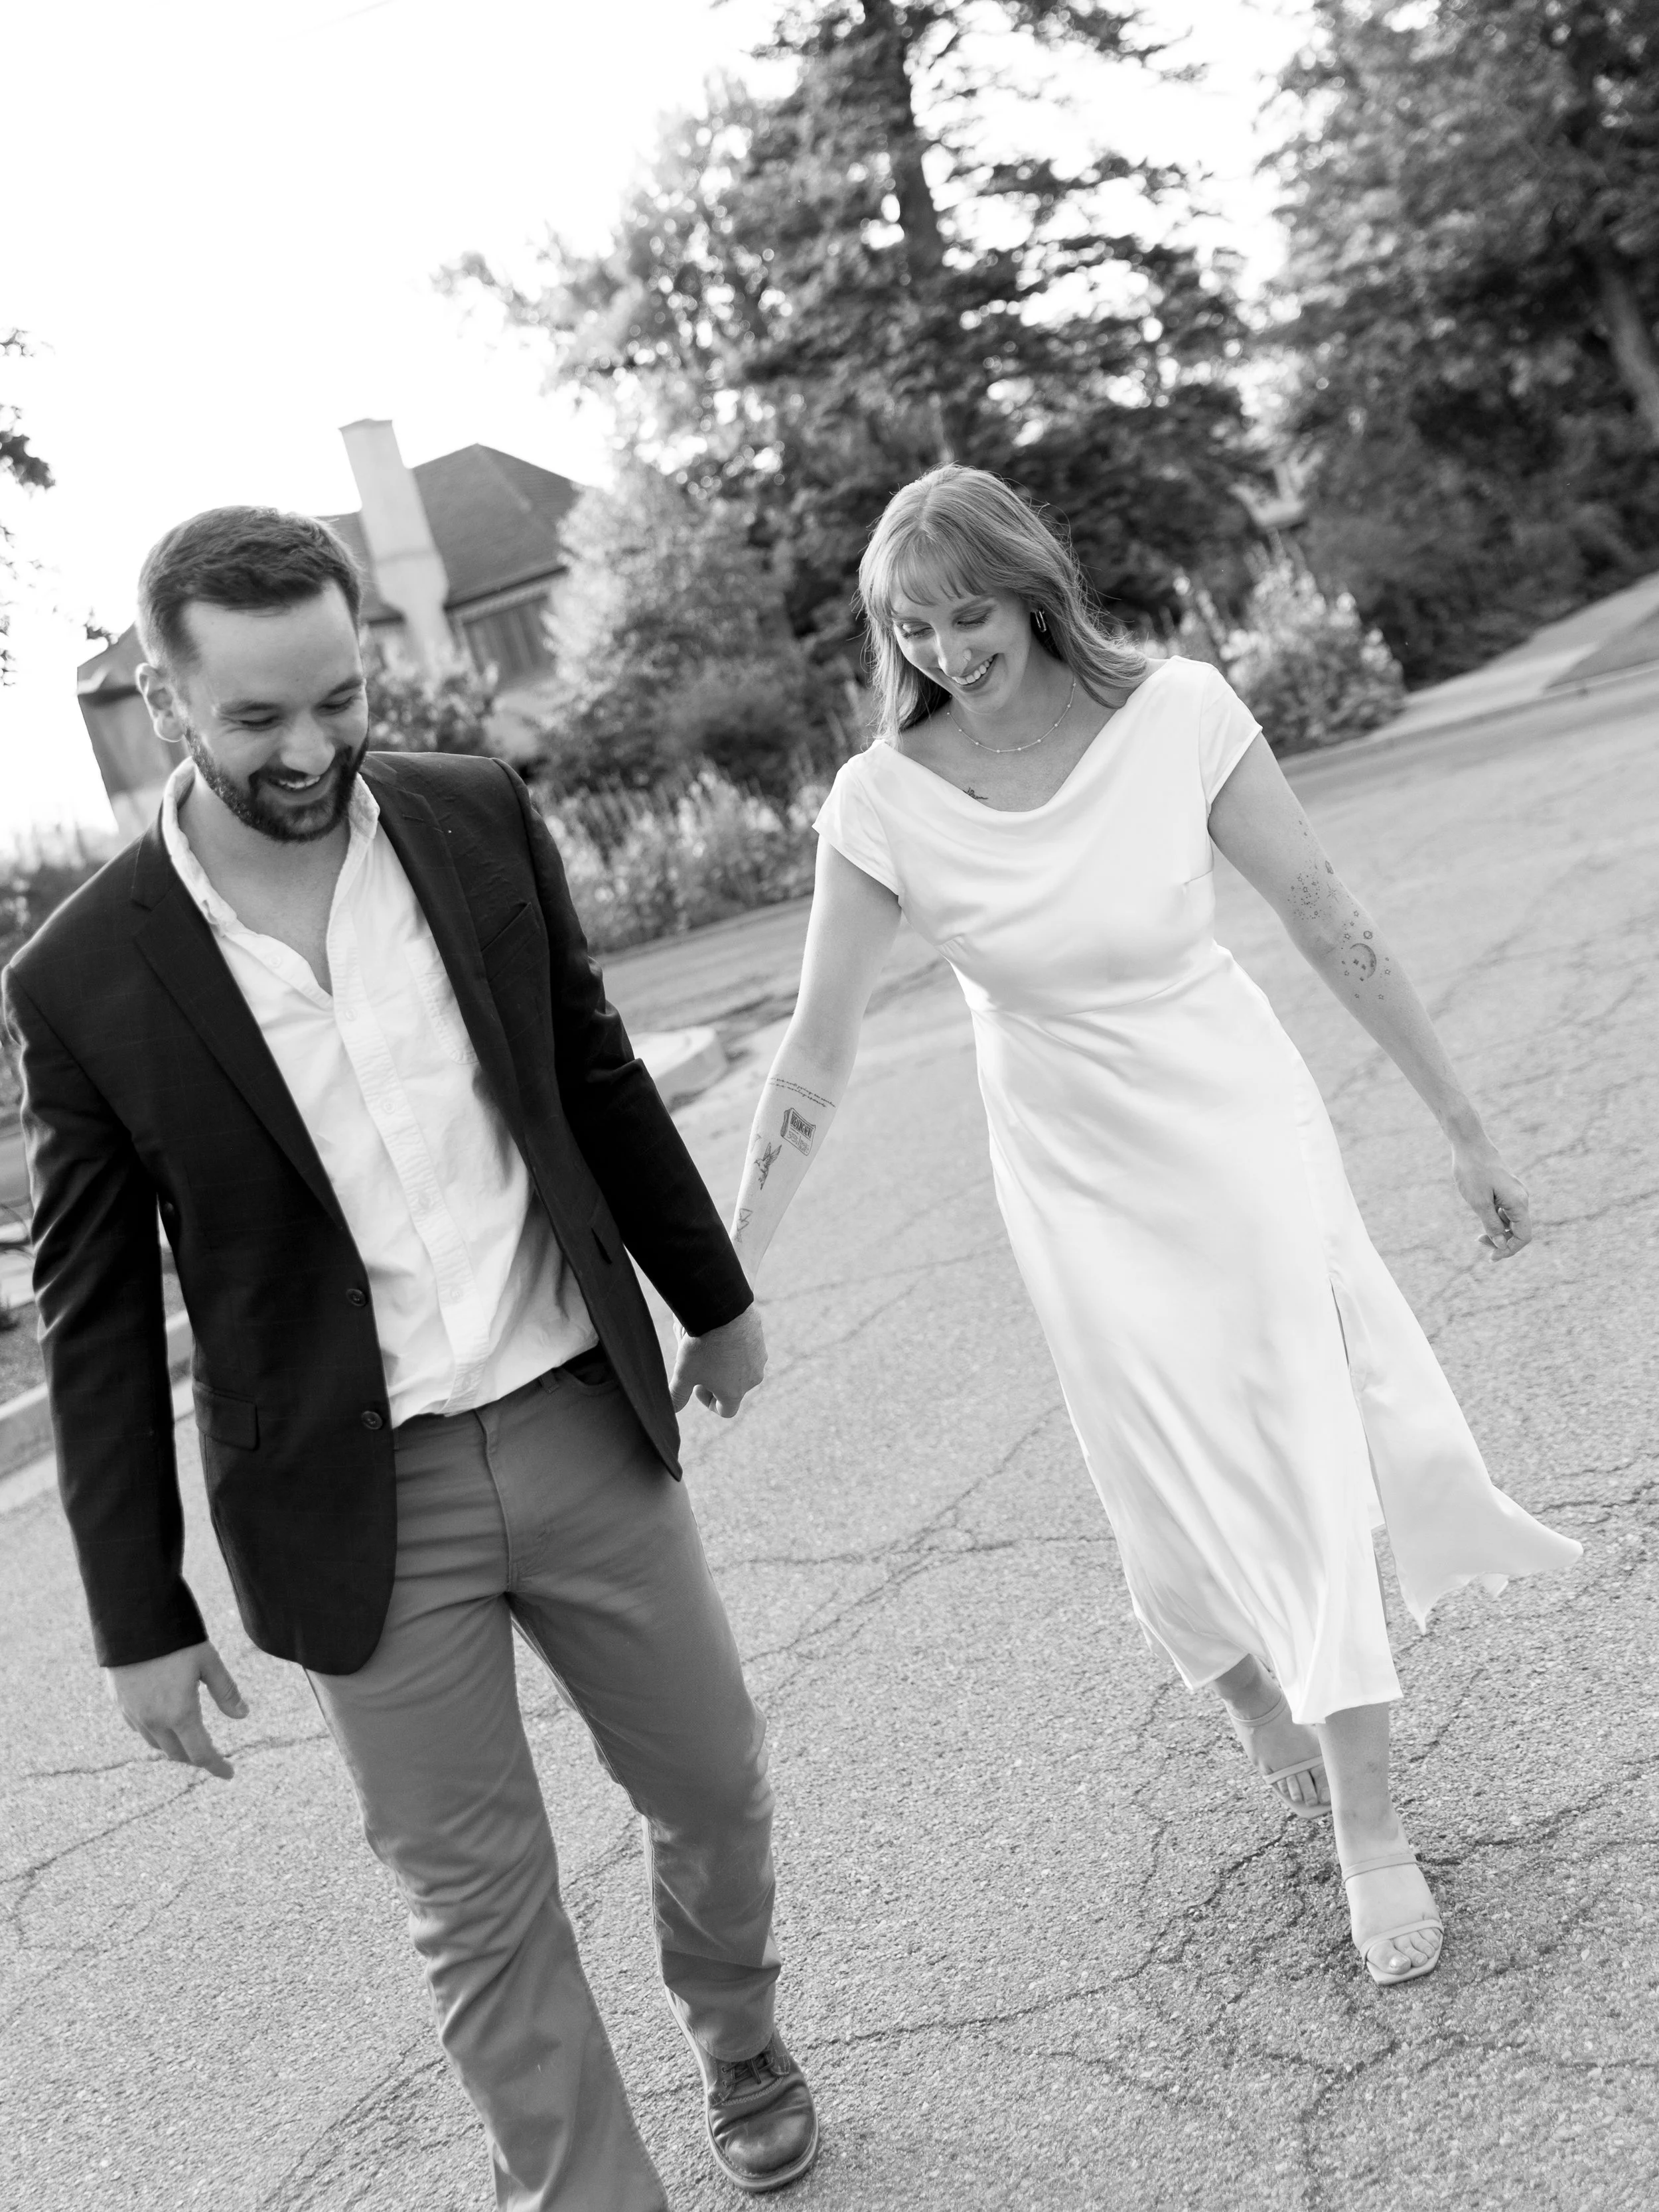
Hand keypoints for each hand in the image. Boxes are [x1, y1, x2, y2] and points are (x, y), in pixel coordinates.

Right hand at [104, 1640, 247, 1780]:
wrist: (130, 1620)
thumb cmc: (176, 1638)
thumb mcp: (209, 1661)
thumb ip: (226, 1691)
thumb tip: (243, 1716)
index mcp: (180, 1713)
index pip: (201, 1753)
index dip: (217, 1766)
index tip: (230, 1774)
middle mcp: (154, 1720)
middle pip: (178, 1753)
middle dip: (197, 1757)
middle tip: (212, 1755)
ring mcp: (133, 1714)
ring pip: (157, 1744)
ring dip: (175, 1747)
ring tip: (190, 1739)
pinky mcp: (120, 1704)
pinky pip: (140, 1729)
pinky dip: (156, 1733)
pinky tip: (164, 1722)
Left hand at [669, 1304, 766, 1418]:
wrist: (722, 1311)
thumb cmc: (702, 1346)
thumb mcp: (683, 1373)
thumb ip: (677, 1395)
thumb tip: (672, 1410)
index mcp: (735, 1392)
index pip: (726, 1410)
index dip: (708, 1402)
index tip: (696, 1386)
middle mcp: (753, 1378)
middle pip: (733, 1387)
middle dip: (716, 1380)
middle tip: (700, 1365)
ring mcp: (759, 1357)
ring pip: (742, 1367)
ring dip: (726, 1363)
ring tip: (709, 1348)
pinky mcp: (760, 1338)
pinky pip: (748, 1347)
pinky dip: (734, 1345)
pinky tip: (719, 1333)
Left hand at [1453, 1142, 1532, 1262]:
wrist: (1470, 1144)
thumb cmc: (1473, 1171)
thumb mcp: (1479, 1203)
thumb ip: (1492, 1225)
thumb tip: (1502, 1244)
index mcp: (1519, 1203)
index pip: (1523, 1236)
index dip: (1510, 1250)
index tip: (1492, 1257)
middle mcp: (1521, 1198)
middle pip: (1519, 1230)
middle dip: (1502, 1241)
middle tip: (1479, 1243)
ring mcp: (1514, 1193)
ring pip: (1511, 1221)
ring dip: (1497, 1231)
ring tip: (1477, 1234)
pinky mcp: (1506, 1189)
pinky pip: (1505, 1211)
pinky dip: (1495, 1219)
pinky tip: (1480, 1215)